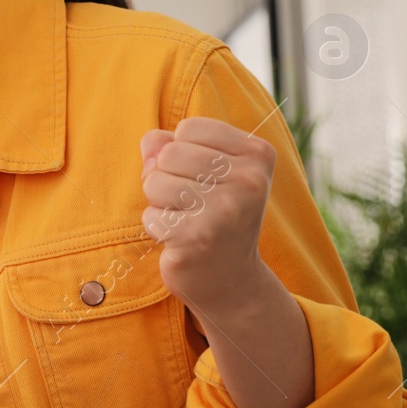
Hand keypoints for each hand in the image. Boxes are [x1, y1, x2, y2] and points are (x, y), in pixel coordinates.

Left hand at [139, 116, 276, 314]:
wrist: (231, 280)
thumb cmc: (214, 216)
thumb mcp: (206, 172)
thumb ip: (173, 145)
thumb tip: (149, 141)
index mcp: (257, 154)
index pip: (189, 127)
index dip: (180, 150)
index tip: (202, 178)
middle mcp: (248, 180)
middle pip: (169, 152)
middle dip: (165, 177)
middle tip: (190, 204)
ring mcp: (224, 210)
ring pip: (154, 181)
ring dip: (159, 203)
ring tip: (185, 220)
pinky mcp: (197, 237)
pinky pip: (151, 215)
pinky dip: (157, 228)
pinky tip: (180, 240)